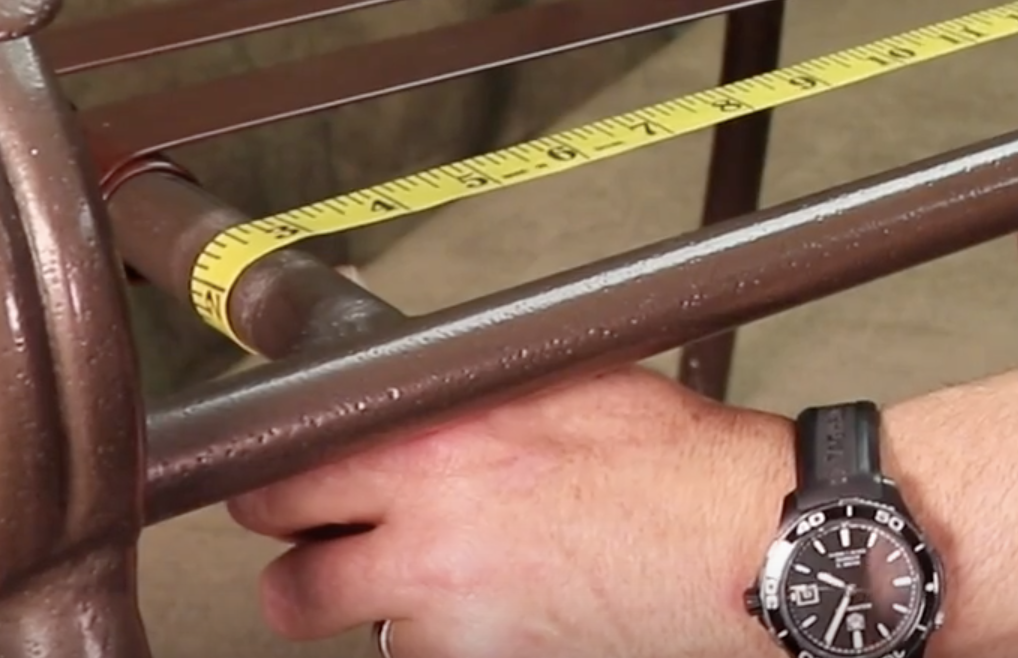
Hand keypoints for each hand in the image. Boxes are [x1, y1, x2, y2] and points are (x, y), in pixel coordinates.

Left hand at [227, 364, 791, 657]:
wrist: (739, 541)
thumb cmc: (674, 461)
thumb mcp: (560, 388)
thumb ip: (465, 395)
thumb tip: (410, 386)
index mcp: (433, 450)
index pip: (281, 482)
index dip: (278, 485)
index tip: (290, 484)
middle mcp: (427, 540)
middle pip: (289, 584)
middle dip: (305, 564)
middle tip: (331, 545)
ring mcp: (454, 619)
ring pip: (359, 630)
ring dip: (381, 605)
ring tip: (436, 572)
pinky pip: (428, 656)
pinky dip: (447, 635)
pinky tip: (497, 598)